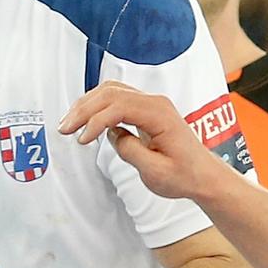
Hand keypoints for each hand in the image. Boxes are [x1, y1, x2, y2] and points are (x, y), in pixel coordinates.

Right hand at [58, 81, 224, 201]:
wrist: (203, 175)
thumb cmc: (185, 175)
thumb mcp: (156, 172)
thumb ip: (131, 151)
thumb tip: (113, 135)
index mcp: (159, 114)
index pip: (119, 106)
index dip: (96, 121)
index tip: (82, 140)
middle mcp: (155, 102)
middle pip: (111, 93)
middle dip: (84, 110)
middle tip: (64, 129)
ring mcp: (150, 104)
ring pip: (111, 92)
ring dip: (87, 105)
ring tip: (69, 124)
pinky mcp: (145, 110)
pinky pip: (116, 99)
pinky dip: (97, 106)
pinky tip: (85, 120)